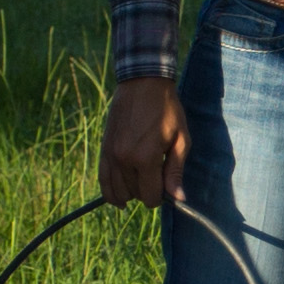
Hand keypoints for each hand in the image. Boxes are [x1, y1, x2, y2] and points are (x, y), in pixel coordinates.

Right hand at [100, 75, 184, 207]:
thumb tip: (177, 198)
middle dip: (148, 191)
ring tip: (142, 182)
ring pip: (118, 191)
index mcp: (145, 158)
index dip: (161, 196)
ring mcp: (111, 155)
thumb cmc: (167, 110)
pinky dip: (111, 193)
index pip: (150, 196)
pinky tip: (120, 199)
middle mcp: (124, 160)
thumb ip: (175, 171)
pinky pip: (103, 180)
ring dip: (131, 192)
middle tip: (157, 176)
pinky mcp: (104, 149)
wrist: (142, 84)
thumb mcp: (180, 139)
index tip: (167, 185)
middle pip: (135, 194)